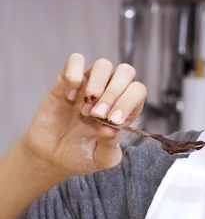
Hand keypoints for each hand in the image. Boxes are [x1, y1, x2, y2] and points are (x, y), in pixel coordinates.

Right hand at [22, 54, 146, 176]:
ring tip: (84, 109)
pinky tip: (69, 96)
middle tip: (97, 115)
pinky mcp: (67, 80)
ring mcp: (90, 83)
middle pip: (126, 71)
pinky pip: (75, 60)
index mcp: (126, 107)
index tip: (112, 120)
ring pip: (103, 64)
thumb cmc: (82, 155)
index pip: (137, 90)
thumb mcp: (101, 158)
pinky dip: (74, 75)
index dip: (128, 101)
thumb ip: (110, 146)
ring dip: (96, 85)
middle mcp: (111, 91)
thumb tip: (111, 128)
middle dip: (113, 92)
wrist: (51, 155)